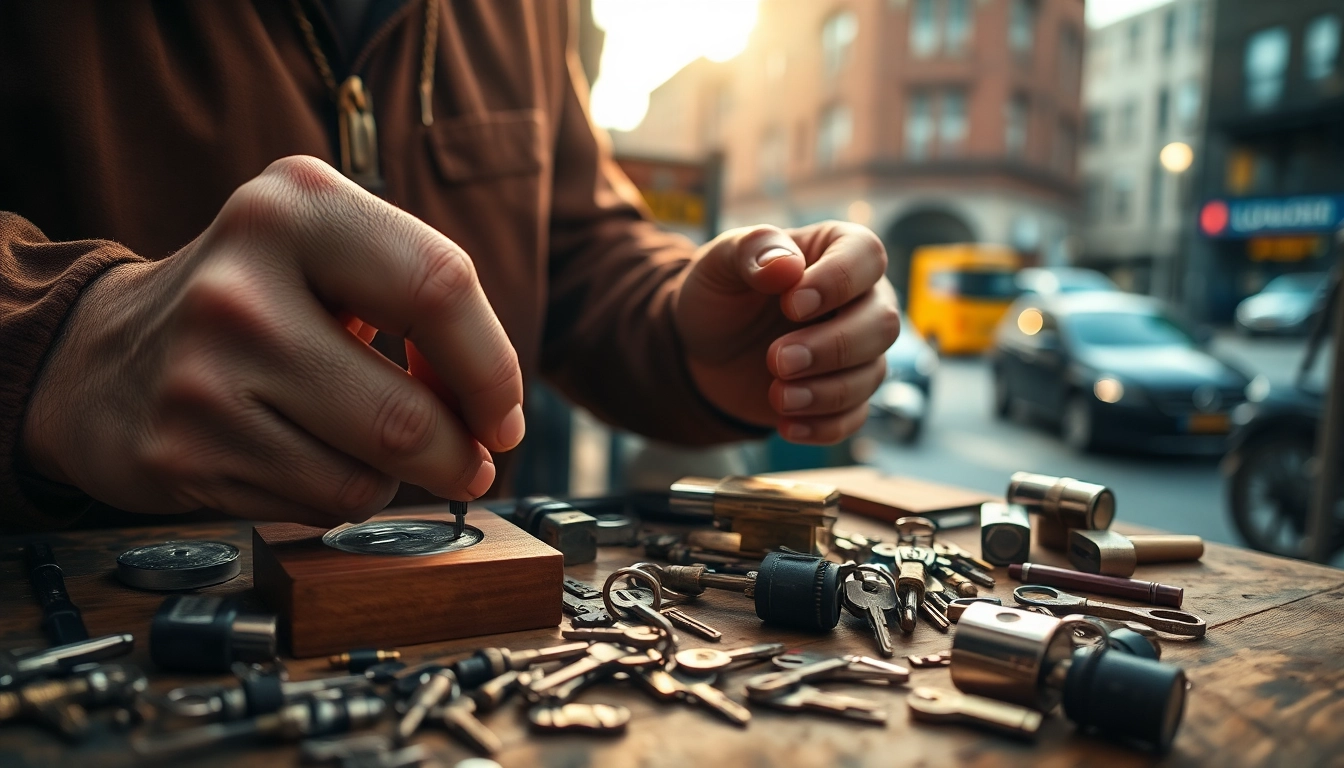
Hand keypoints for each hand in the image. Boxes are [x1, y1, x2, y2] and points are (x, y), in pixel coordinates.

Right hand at [20, 156, 523, 525]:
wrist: (102, 354)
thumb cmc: (255, 302)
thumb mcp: (329, 250)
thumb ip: (421, 304)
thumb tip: (493, 416)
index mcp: (297, 205)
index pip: (442, 287)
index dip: (494, 369)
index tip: (502, 414)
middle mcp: (242, 283)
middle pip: (409, 411)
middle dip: (461, 452)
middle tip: (470, 457)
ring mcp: (204, 373)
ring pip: (368, 473)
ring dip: (398, 478)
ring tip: (372, 447)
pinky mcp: (181, 451)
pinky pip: (319, 503)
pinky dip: (344, 496)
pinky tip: (313, 460)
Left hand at [674, 222, 898, 443]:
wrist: (705, 349)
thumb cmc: (722, 293)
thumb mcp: (720, 261)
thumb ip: (752, 250)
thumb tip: (787, 265)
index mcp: (837, 250)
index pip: (867, 257)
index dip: (838, 282)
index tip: (792, 305)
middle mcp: (861, 298)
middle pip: (882, 323)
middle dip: (833, 347)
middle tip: (777, 359)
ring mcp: (858, 349)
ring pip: (872, 374)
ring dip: (826, 391)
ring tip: (777, 396)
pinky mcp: (845, 393)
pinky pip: (855, 415)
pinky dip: (824, 425)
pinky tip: (787, 425)